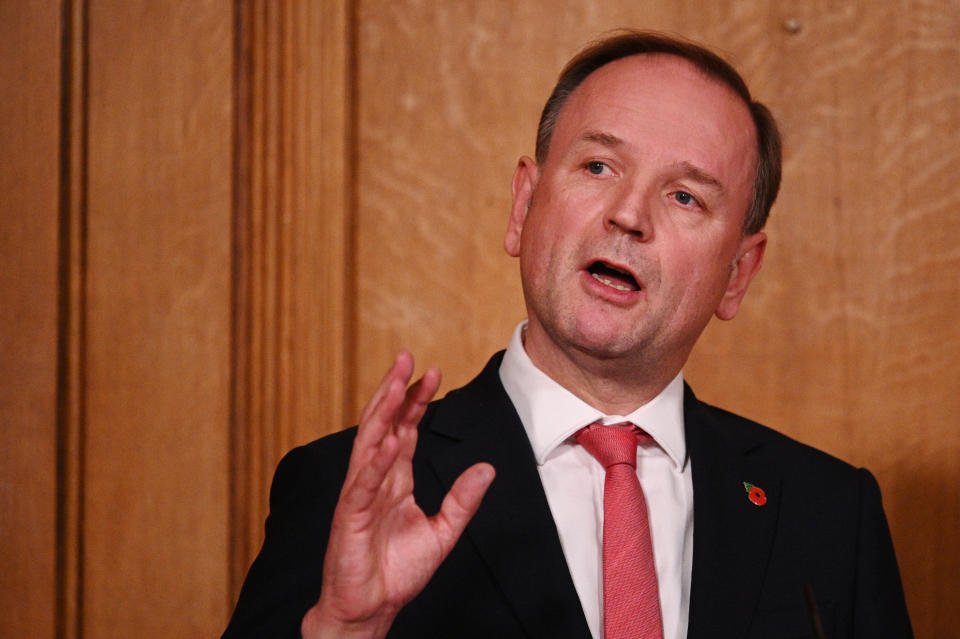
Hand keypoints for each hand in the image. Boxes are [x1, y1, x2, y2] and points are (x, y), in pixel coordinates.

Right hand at [301, 352, 494, 638]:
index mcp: (394, 479)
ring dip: (380, 411)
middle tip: (406, 357)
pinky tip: (386, 439)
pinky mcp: (350, 516)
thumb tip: (487, 468)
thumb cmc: (397, 571)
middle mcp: (374, 478)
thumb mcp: (443, 532)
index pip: (404, 429)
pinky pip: (362, 483)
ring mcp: (359, 494)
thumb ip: (462, 500)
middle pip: (383, 424)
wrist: (370, 608)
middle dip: (394, 390)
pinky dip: (373, 461)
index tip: (433, 373)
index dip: (416, 400)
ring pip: (368, 443)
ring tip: (393, 383)